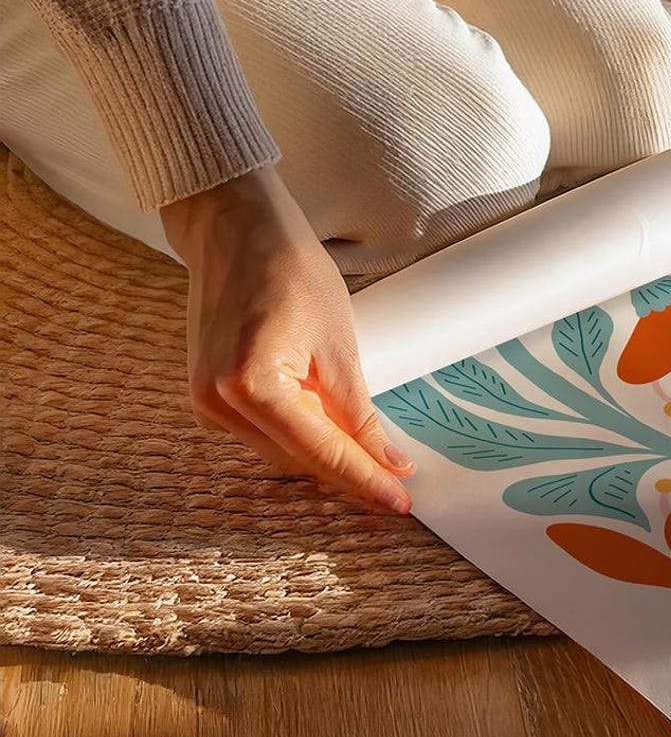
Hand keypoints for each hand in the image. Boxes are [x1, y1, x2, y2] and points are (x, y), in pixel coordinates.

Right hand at [160, 166, 415, 513]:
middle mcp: (216, 402)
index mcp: (250, 385)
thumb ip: (359, 413)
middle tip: (399, 487)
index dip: (364, 480)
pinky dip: (300, 436)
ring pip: (281, 452)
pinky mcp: (205, 395)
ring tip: (375, 464)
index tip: (402, 504)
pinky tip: (332, 435)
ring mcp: (204, 402)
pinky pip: (263, 433)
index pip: (320, 451)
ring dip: (325, 457)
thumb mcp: (339, 345)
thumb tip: (389, 463)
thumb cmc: (291, 272)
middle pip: (298, 459)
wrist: (236, 232)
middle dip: (348, 474)